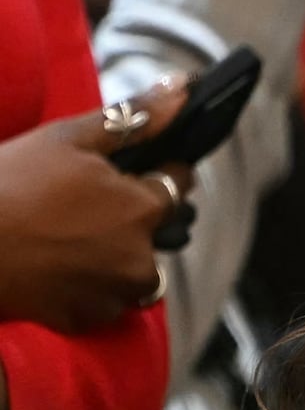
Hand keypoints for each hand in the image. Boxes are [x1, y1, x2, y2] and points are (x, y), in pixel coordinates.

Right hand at [0, 82, 194, 332]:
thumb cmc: (7, 185)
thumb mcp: (69, 139)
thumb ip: (134, 118)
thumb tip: (182, 88)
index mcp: (143, 209)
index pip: (180, 183)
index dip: (160, 171)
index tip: (135, 169)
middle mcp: (141, 257)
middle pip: (162, 230)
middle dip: (139, 217)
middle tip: (89, 205)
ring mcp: (114, 294)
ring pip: (139, 270)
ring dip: (121, 256)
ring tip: (72, 237)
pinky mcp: (85, 321)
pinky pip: (106, 301)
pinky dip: (92, 286)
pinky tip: (58, 266)